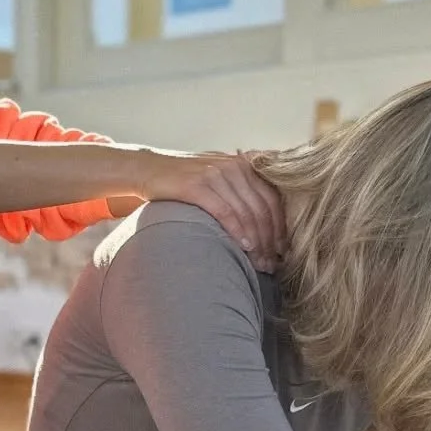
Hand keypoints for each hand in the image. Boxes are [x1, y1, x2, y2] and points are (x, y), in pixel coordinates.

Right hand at [139, 152, 284, 271]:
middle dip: (270, 240)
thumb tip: (262, 223)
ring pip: (247, 213)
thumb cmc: (183, 181)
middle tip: (272, 264)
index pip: (271, 199)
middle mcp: (234, 167)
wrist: (147, 169)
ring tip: (260, 263)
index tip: (283, 251)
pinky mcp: (197, 185)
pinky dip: (237, 231)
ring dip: (257, 242)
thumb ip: (239, 191)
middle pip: (262, 209)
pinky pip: (225, 212)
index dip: (280, 228)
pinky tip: (245, 247)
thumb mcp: (217, 178)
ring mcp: (215, 175)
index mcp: (243, 165)